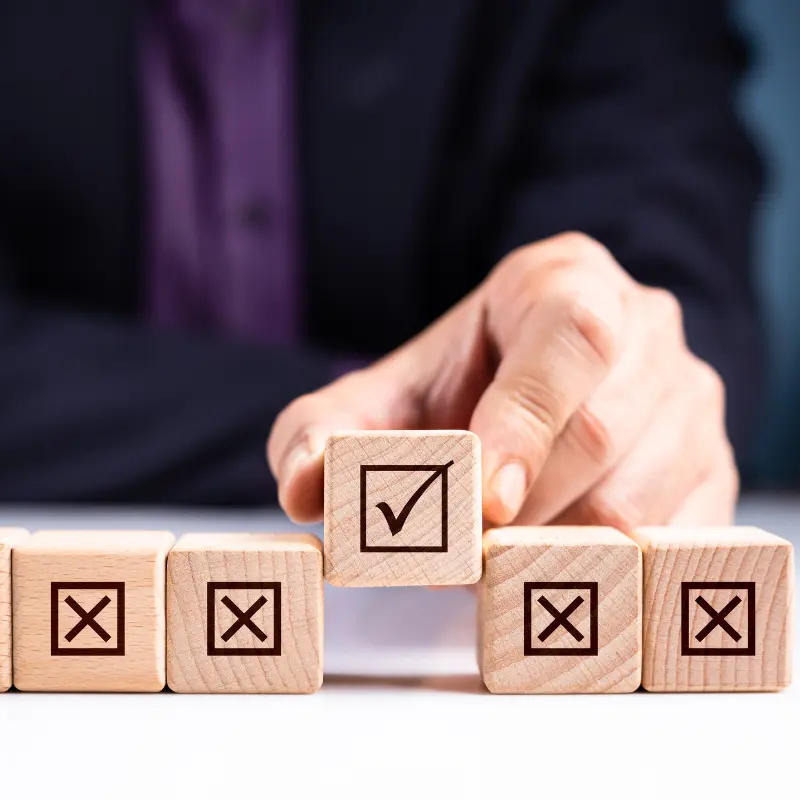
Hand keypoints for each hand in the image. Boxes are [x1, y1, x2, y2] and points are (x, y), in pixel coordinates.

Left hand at [267, 232, 736, 528]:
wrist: (524, 395)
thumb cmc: (451, 393)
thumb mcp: (377, 400)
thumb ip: (320, 431)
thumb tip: (303, 486)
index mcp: (563, 279)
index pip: (568, 339)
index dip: (524, 426)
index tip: (481, 503)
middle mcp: (645, 324)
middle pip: (601, 431)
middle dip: (522, 509)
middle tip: (463, 551)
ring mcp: (691, 396)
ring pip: (641, 497)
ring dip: (557, 546)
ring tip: (499, 554)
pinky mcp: (715, 463)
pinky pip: (679, 537)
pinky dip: (611, 570)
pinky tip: (556, 563)